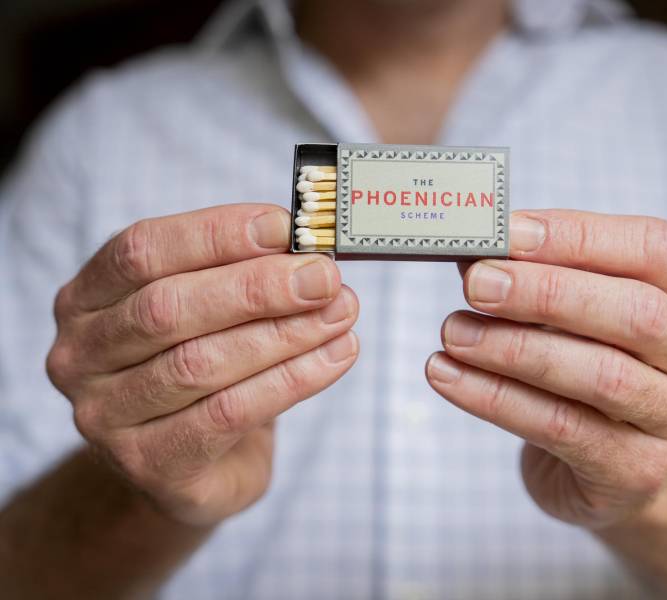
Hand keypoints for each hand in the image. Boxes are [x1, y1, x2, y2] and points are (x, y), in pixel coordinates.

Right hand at [47, 204, 358, 526]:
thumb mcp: (210, 313)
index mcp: (87, 298)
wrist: (186, 465)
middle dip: (257, 288)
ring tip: (341, 315)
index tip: (284, 227)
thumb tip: (310, 258)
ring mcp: (105, 416)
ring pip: (201, 363)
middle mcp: (81, 355)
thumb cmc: (203, 368)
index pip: (142, 250)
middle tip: (324, 278)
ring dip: (285, 334)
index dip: (216, 234)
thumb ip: (242, 277)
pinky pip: (228, 414)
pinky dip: (292, 380)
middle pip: (167, 307)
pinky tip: (335, 357)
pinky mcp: (149, 463)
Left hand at [426, 210, 666, 528]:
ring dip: (514, 349)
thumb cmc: (591, 369)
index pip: (657, 250)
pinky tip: (448, 376)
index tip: (508, 232)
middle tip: (477, 284)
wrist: (616, 472)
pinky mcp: (638, 473)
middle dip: (547, 293)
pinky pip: (561, 429)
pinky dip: (495, 398)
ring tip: (454, 333)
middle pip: (638, 314)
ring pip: (601, 376)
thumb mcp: (578, 317)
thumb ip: (537, 278)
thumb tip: (471, 252)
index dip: (580, 235)